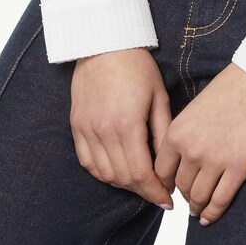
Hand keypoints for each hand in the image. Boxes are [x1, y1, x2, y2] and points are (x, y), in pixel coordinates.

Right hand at [71, 47, 174, 208]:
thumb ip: (163, 133)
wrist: (104, 44)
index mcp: (128, 125)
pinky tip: (116, 170)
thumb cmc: (137, 67)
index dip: (156, 192)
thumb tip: (168, 165)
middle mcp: (104, 132)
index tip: (168, 200)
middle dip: (143, 191)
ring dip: (123, 184)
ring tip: (140, 181)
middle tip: (158, 192)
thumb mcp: (158, 96)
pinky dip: (102, 172)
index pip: (141, 174)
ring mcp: (87, 130)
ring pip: (104, 174)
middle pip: (123, 178)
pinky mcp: (76, 126)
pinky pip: (87, 162)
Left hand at [154, 62, 245, 224]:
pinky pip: (220, 200)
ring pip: (199, 197)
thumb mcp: (195, 109)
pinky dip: (213, 213)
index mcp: (177, 132)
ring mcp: (215, 160)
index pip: (161, 172)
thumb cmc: (230, 89)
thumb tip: (181, 161)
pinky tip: (210, 216)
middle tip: (190, 199)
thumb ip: (184, 134)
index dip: (165, 184)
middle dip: (185, 195)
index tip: (170, 190)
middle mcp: (192, 149)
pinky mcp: (239, 167)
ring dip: (198, 207)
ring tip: (199, 210)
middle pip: (181, 186)